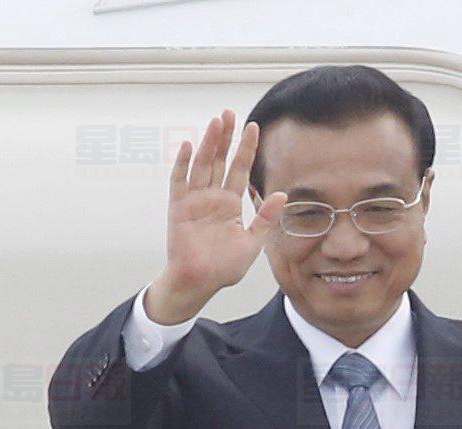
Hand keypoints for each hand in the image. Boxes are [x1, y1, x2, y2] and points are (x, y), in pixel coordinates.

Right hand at [150, 111, 286, 319]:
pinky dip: (184, 164)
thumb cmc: (223, 267)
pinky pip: (180, 181)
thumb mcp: (252, 242)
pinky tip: (190, 146)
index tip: (253, 128)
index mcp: (230, 204)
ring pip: (202, 164)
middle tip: (230, 113)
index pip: (240, 169)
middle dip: (226, 137)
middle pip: (220, 160)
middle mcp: (212, 197)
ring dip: (209, 143)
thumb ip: (265, 218)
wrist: (200, 283)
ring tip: (216, 122)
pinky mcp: (178, 207)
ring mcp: (194, 200)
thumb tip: (282, 194)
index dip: (246, 149)